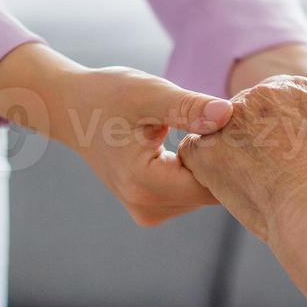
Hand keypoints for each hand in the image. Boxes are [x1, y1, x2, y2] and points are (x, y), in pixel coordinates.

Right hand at [0, 43, 233, 226]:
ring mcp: (148, 212)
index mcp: (145, 184)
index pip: (211, 185)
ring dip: (211, 167)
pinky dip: (198, 171)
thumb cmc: (107, 96)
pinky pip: (191, 193)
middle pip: (210, 193)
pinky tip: (194, 144)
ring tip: (205, 131)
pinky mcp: (151, 207)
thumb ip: (188, 108)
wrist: (72, 109)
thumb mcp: (149, 94)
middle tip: (226, 124)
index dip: (229, 157)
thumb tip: (227, 114)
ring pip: (204, 195)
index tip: (235, 125)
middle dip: (223, 162)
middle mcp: (147, 207)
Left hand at [177, 76, 306, 241]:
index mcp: (302, 88)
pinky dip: (209, 179)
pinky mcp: (207, 147)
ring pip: (218, 138)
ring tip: (263, 193)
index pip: (275, 111)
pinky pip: (196, 160)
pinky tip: (240, 196)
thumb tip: (302, 157)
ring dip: (230, 163)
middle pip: (244, 121)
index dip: (280, 144)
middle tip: (273, 184)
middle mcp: (266, 92)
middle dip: (251, 150)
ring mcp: (233, 117)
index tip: (295, 168)